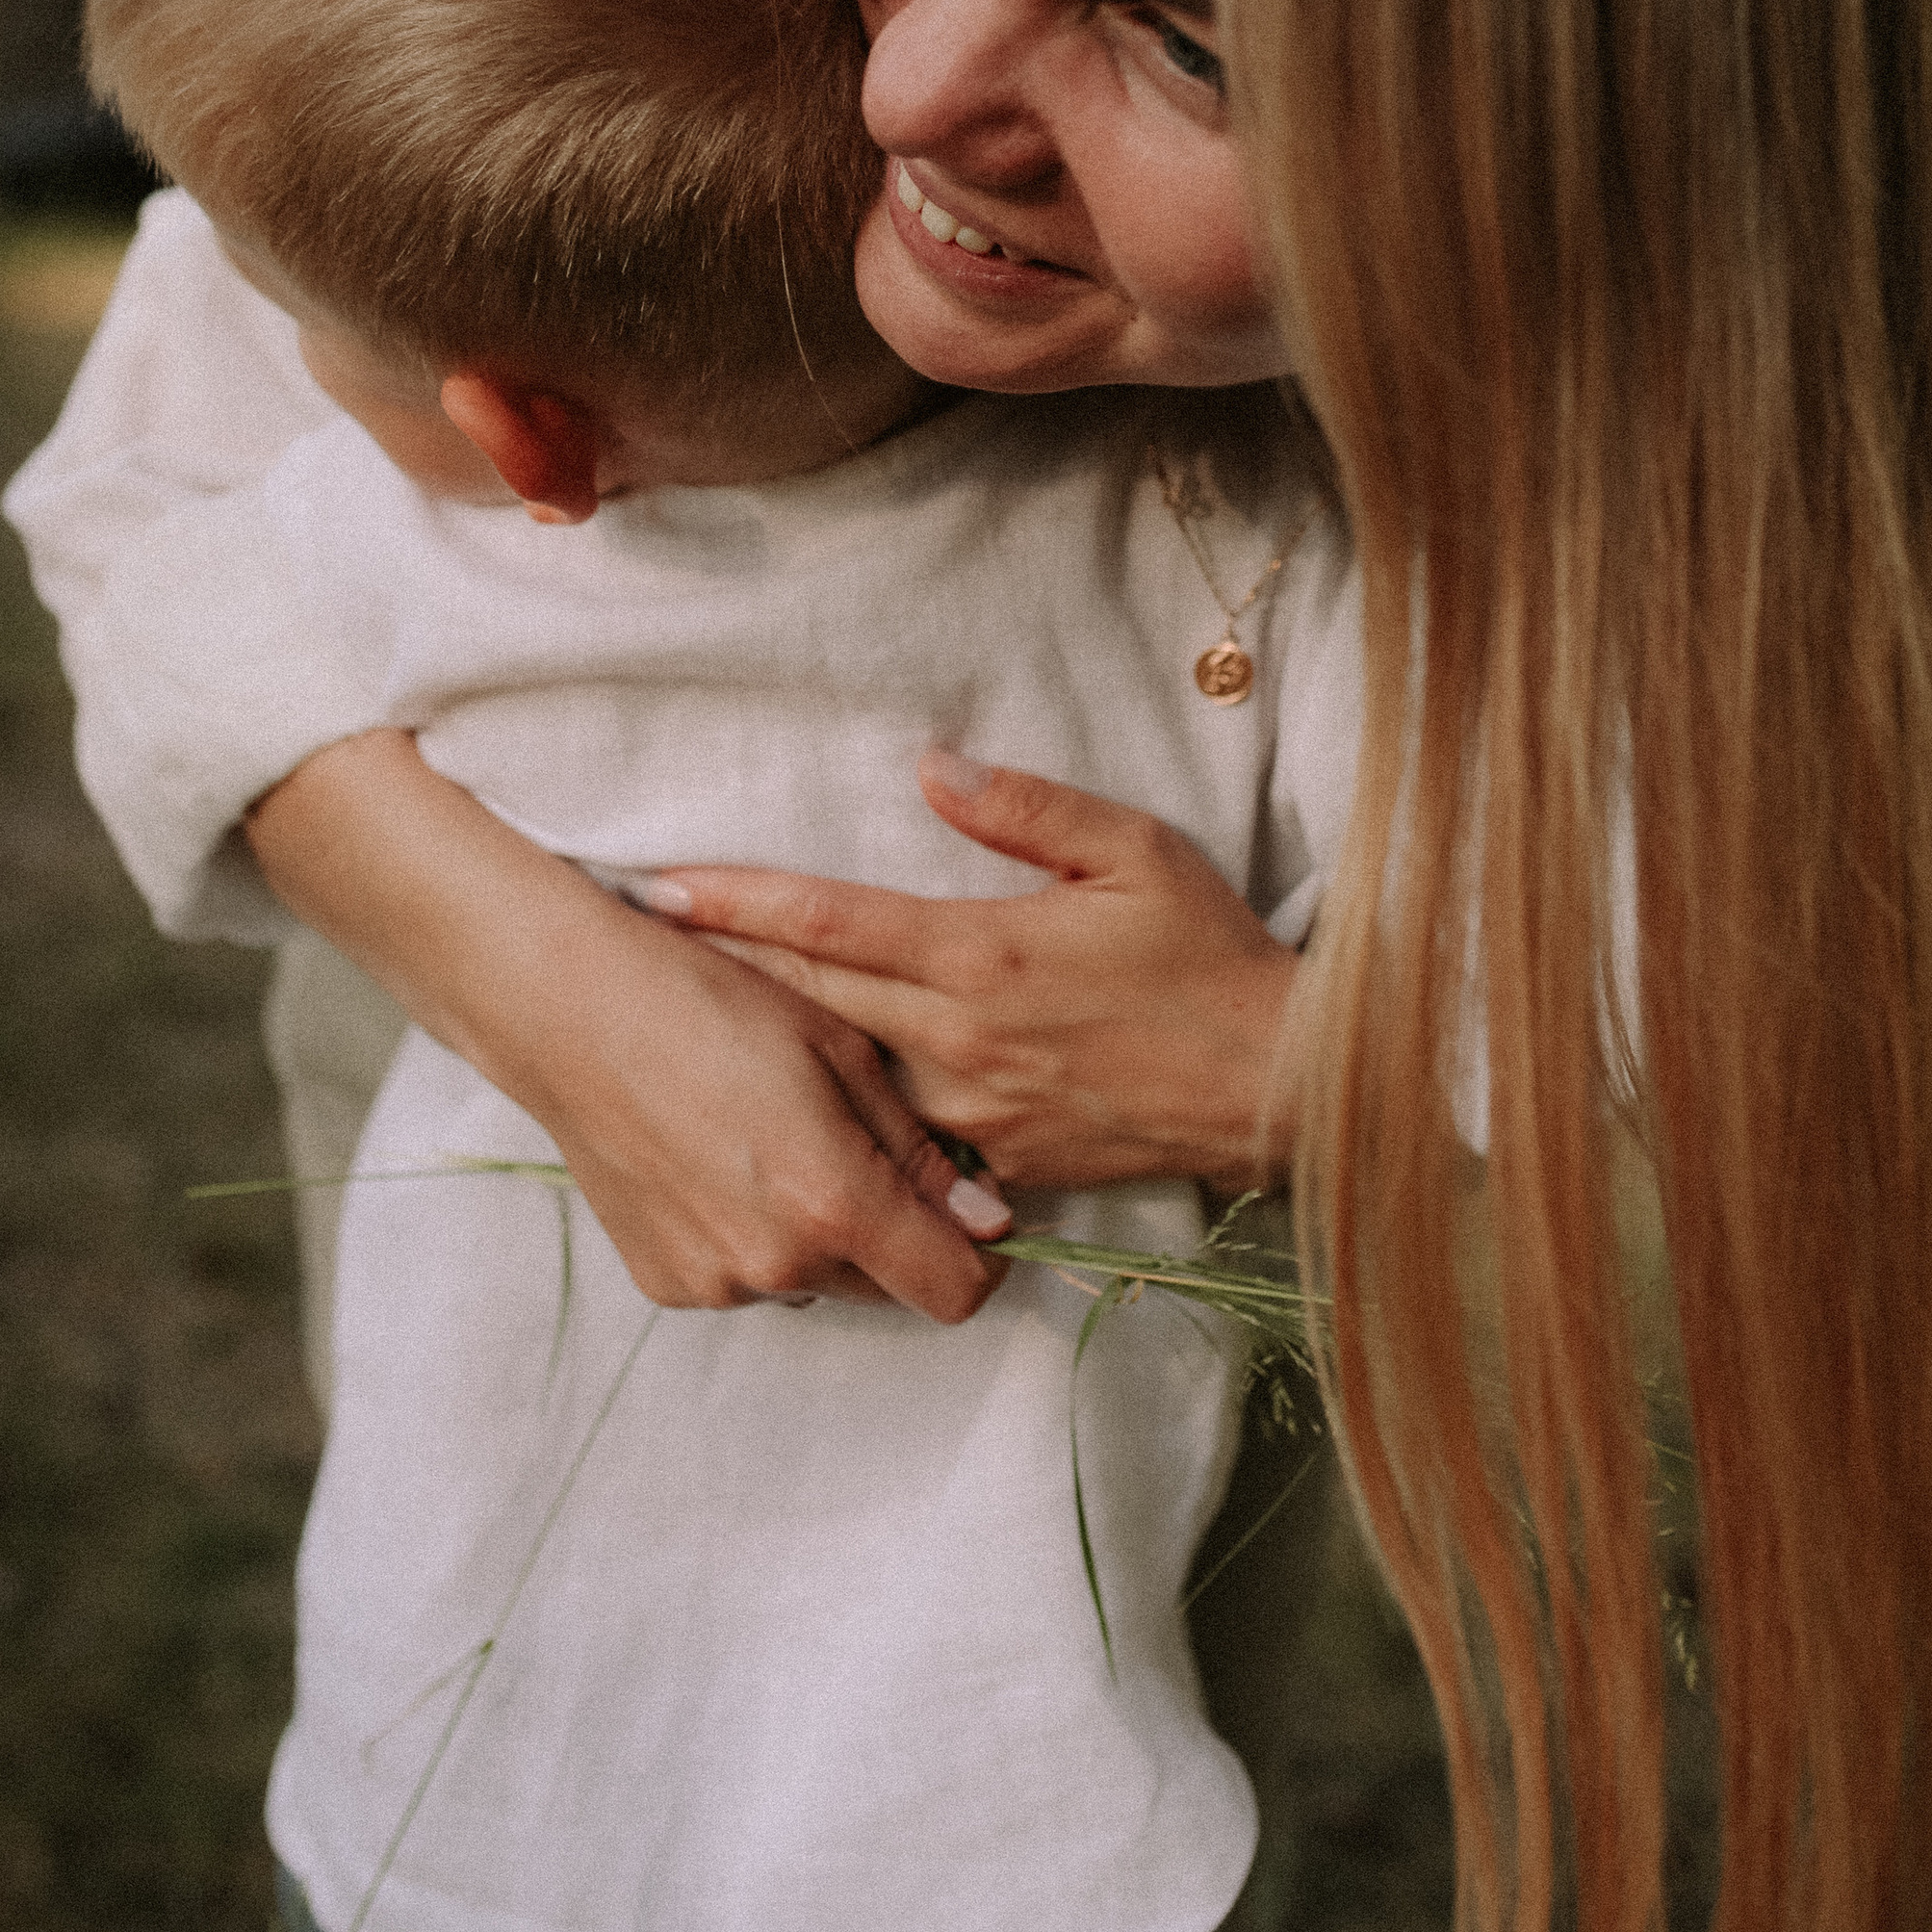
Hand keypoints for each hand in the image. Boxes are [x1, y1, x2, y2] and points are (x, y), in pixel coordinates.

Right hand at [243, 733, 1009, 1322]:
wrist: (567, 1007)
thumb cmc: (713, 999)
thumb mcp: (839, 1046)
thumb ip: (917, 1147)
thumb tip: (987, 1222)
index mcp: (833, 1202)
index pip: (955, 1292)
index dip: (975, 1255)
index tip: (965, 1210)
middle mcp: (776, 1266)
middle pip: (887, 1289)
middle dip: (894, 1235)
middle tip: (855, 1146)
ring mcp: (714, 1282)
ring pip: (815, 1281)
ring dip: (818, 1234)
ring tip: (772, 1140)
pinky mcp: (666, 1282)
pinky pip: (747, 1276)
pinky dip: (754, 1235)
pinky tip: (719, 1159)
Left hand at [644, 750, 1301, 1193]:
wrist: (1280, 1090)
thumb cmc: (1210, 958)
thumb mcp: (1134, 851)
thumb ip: (1026, 807)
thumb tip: (932, 766)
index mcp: (980, 956)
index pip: (829, 925)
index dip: (738, 903)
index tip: (662, 887)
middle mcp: (957, 1043)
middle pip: (811, 1002)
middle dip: (728, 969)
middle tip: (651, 941)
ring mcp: (973, 1115)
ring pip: (851, 1073)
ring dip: (789, 1043)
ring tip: (717, 1013)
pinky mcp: (1002, 1165)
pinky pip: (912, 1129)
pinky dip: (866, 1105)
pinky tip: (825, 1093)